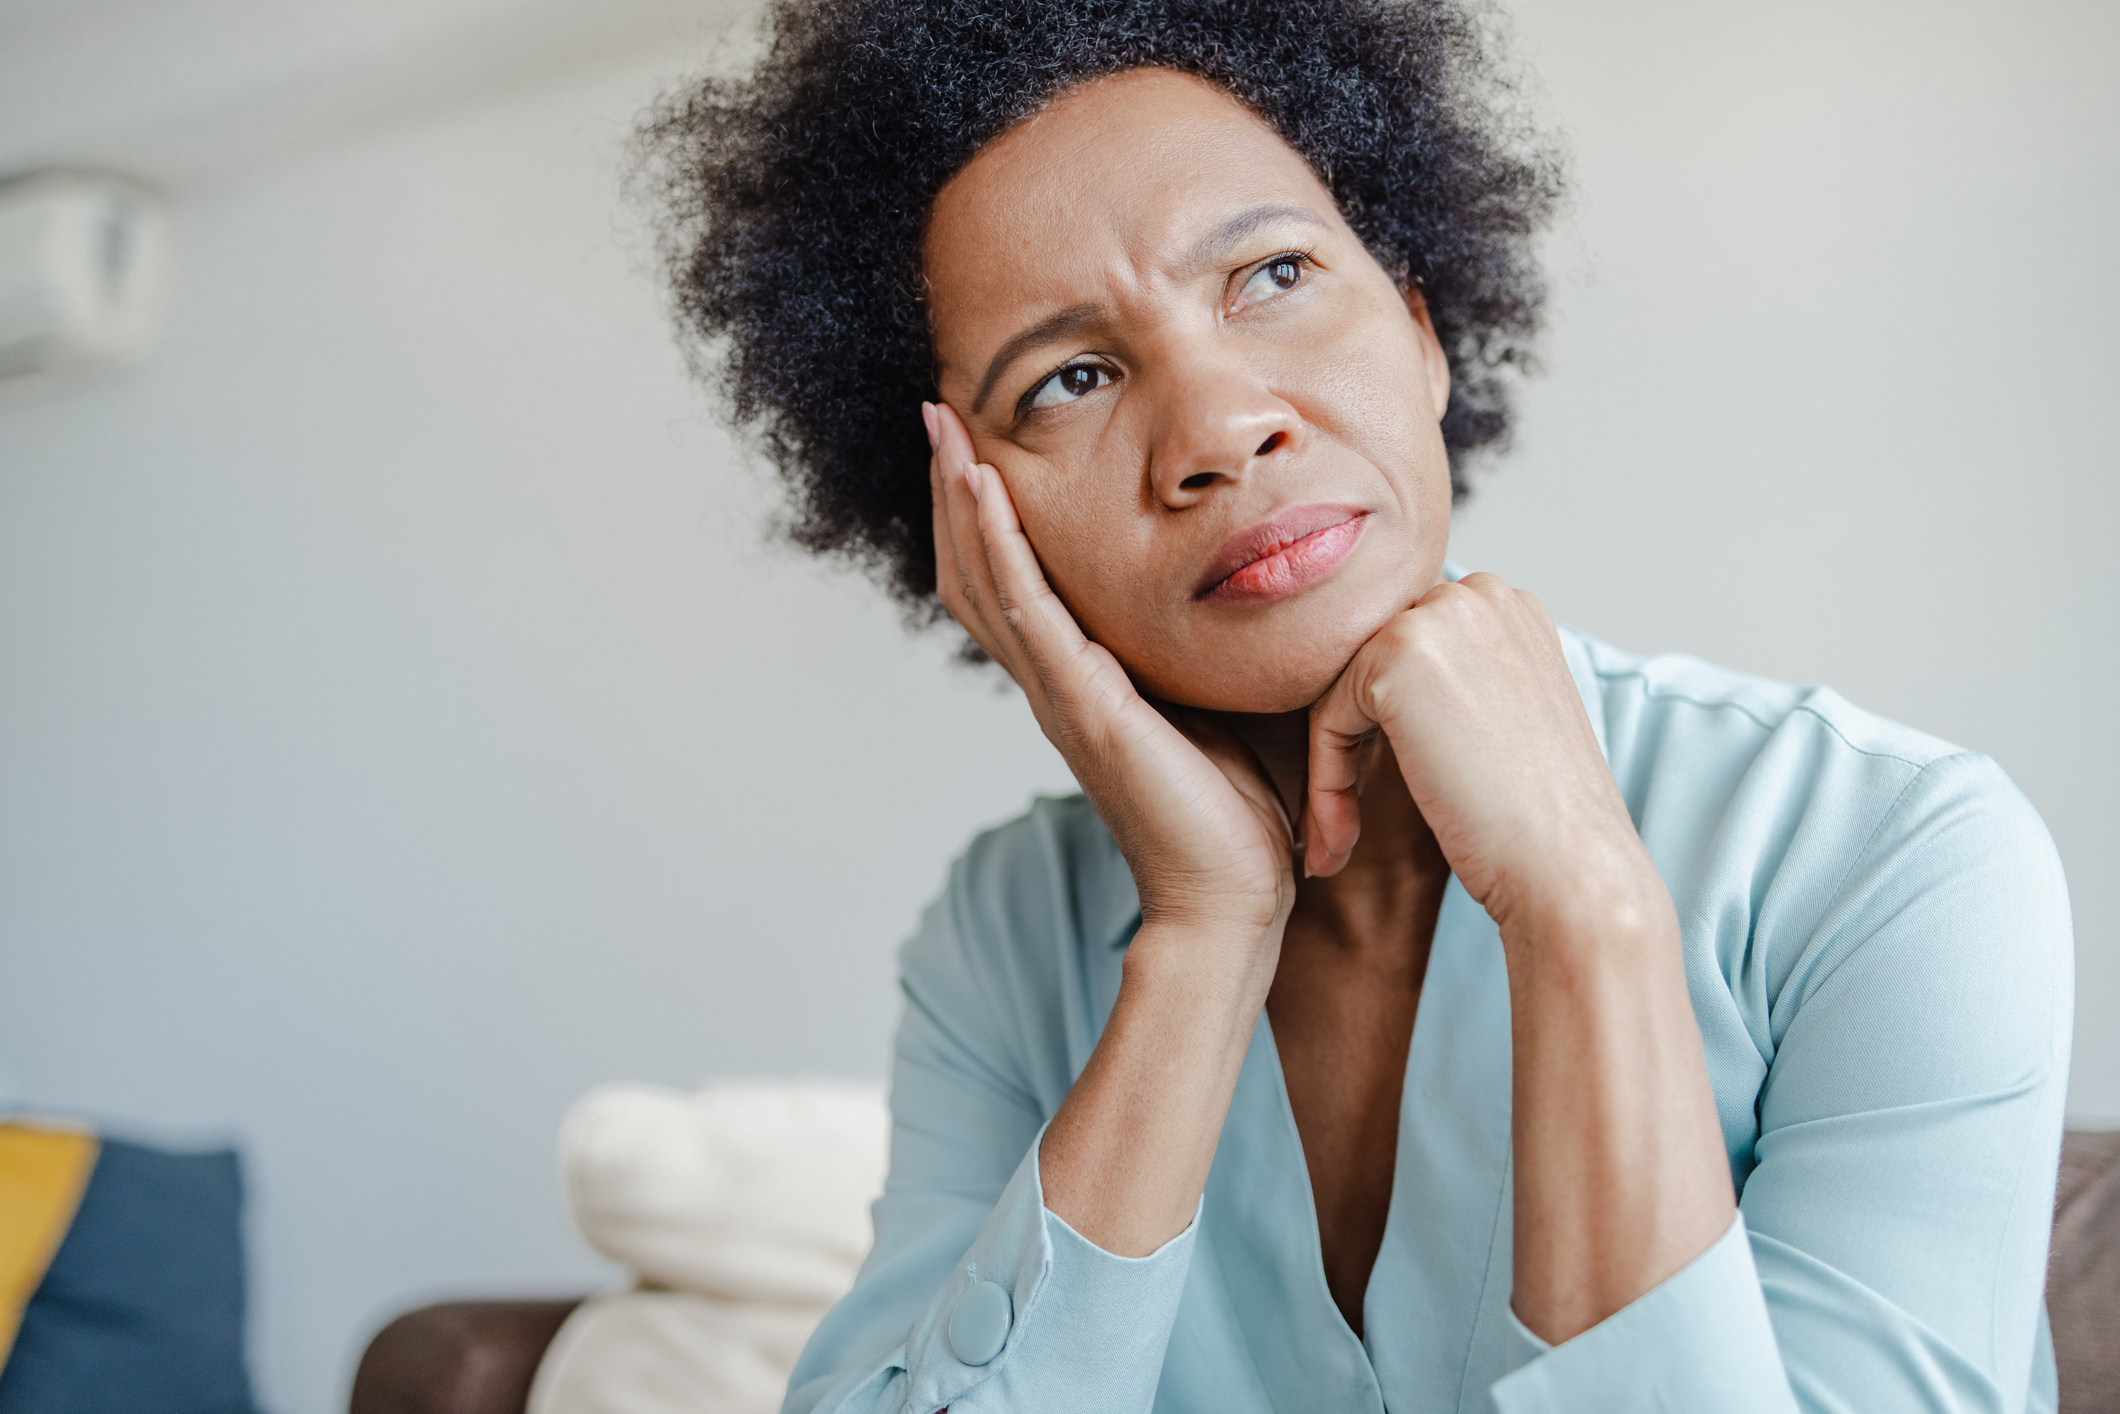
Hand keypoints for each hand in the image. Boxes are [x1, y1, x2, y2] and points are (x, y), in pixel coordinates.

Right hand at [925, 401, 1294, 943]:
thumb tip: (1259, 578)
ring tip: (946, 426)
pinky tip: (984, 486)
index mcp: (1083, 678)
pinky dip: (997, 542)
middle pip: (979, 566)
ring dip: (962, 496)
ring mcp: (1059, 690)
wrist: (1235, 900)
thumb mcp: (1226, 698)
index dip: (988, 512)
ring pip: (986, 575)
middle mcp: (1055, 679)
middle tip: (940, 411)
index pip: (1014, 578)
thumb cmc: (1241, 813)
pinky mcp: (1081, 702)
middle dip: (957, 486)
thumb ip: (1214, 644)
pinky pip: (1025, 607)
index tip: (980, 440)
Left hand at [1299, 573, 1658, 939]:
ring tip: (1338, 842)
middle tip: (1344, 826)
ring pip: (1341, 692)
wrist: (1568, 864)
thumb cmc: (1539, 818)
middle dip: (1351, 744)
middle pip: (1368, 665)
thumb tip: (1382, 692)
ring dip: (1332, 772)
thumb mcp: (1504, 721)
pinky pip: (1326, 718)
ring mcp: (1439, 617)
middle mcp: (1478, 594)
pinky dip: (1325, 783)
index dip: (1383, 730)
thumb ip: (1454, 685)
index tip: (1378, 797)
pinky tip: (1340, 840)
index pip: (1406, 653)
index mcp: (1508, 606)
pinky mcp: (1396, 655)